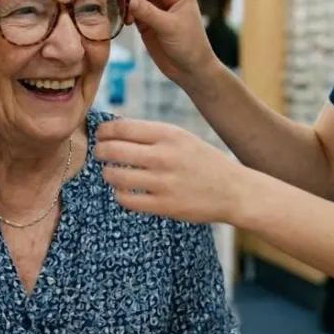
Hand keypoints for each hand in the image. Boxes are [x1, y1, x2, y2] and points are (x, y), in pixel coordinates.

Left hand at [95, 119, 252, 224]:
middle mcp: (164, 156)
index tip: (100, 135)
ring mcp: (163, 182)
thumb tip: (112, 130)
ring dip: (108, 174)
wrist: (234, 190)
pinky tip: (126, 191)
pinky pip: (126, 199)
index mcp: (168, 134)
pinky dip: (120, 194)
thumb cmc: (202, 161)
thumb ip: (150, 134)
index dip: (103, 131)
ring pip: (115, 175)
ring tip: (113, 173)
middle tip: (100, 154)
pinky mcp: (164, 206)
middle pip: (112, 150)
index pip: (120, 128)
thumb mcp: (181, 138)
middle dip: (100, 152)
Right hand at [122, 0, 216, 87]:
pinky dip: (126, 13)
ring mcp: (156, 8)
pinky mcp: (147, 20)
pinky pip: (132, 11)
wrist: (190, 69)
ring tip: (121, 14)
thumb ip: (148, 12)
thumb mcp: (169, 27)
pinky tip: (124, 20)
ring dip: (126, 3)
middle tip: (117, 1)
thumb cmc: (189, 46)